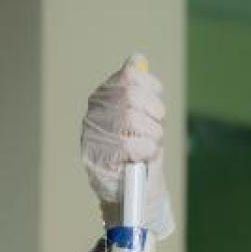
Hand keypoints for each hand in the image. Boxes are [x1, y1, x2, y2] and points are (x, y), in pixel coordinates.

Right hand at [79, 55, 174, 238]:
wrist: (132, 193)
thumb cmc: (139, 152)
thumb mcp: (143, 116)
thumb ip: (139, 88)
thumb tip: (137, 58)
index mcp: (104, 97)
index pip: (129, 76)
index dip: (151, 89)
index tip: (157, 107)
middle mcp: (94, 112)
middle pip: (132, 96)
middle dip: (154, 114)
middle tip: (156, 130)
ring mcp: (93, 134)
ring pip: (132, 119)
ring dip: (152, 135)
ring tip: (150, 145)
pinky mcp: (97, 158)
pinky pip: (130, 145)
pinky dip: (146, 151)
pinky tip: (144, 157)